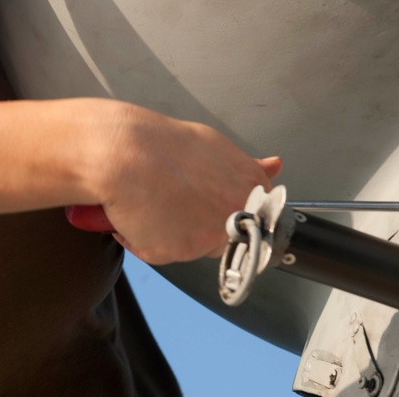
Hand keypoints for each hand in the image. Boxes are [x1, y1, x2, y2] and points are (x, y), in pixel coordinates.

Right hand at [86, 104, 280, 264]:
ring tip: (152, 200)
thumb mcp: (213, 145)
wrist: (124, 151)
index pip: (249, 215)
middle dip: (197, 223)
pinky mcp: (176, 253)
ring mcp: (208, 238)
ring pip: (188, 246)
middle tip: (173, 197)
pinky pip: (155, 251)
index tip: (204, 202)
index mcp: (250, 187)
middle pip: (221, 236)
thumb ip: (245, 166)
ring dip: (170, 231)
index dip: (221, 208)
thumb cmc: (162, 144)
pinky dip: (141, 236)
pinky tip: (137, 212)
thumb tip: (275, 166)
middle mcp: (236, 215)